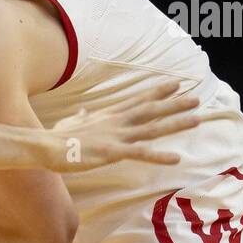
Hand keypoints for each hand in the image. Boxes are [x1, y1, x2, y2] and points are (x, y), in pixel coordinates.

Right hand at [45, 79, 200, 170]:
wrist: (46, 146)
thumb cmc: (57, 138)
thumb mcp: (71, 123)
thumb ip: (80, 118)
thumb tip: (82, 112)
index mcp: (108, 115)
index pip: (138, 100)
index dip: (157, 92)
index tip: (175, 84)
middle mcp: (116, 122)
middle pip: (151, 110)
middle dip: (174, 104)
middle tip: (196, 98)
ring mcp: (116, 136)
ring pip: (152, 128)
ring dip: (175, 123)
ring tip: (196, 119)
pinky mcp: (112, 152)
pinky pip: (140, 153)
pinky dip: (159, 155)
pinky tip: (176, 158)